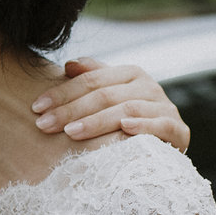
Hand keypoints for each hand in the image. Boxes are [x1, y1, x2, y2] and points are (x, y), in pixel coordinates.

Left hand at [32, 58, 189, 151]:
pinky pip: (159, 125)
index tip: (37, 107)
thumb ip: (92, 79)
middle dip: (71, 110)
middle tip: (44, 124)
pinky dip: (142, 126)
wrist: (166, 149)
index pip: (91, 80)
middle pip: (104, 95)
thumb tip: (69, 65)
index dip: (62, 93)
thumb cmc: (128, 122)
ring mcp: (165, 107)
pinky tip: (123, 130)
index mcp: (130, 74)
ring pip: (126, 110)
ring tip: (70, 133)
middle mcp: (149, 86)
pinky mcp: (178, 130)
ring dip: (97, 122)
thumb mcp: (109, 98)